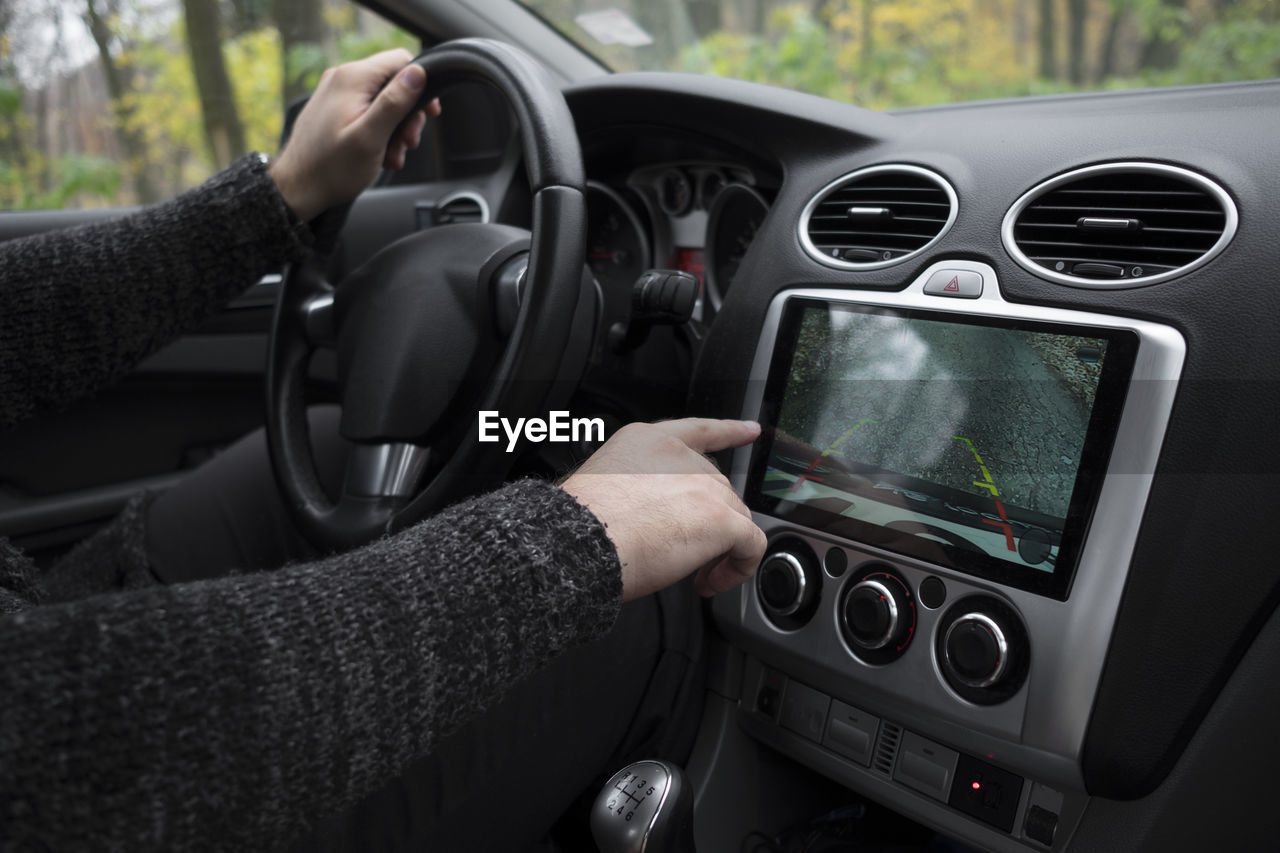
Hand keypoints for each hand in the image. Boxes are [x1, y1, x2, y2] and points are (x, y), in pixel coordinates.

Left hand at [268, 48, 441, 220]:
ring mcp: (336, 92)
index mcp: (352, 79)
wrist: (298, 188)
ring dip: (395, 128)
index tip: (429, 113)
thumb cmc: (331, 169)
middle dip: (407, 115)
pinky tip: (380, 154)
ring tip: (392, 155)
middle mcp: (342, 78)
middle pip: (393, 83)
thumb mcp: (371, 137)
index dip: (421, 85)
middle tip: (408, 143)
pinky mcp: (334, 107)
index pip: (400, 60)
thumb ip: (394, 102)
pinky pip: (367, 110)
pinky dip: (379, 131)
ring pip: (382, 99)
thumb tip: (418, 72)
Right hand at [561, 419, 767, 601]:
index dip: (729, 432)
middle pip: (717, 487)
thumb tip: (656, 516)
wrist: (581, 542)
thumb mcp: (607, 485)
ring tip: (696, 575)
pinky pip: (750, 544)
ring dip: (722, 547)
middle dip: (709, 521)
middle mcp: (679, 457)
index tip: (750, 431)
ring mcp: (702, 485)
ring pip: (736, 515)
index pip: (699, 431)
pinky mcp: (720, 518)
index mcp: (648, 442)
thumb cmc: (580, 525)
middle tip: (686, 553)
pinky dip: (739, 567)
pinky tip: (714, 581)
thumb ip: (639, 487)